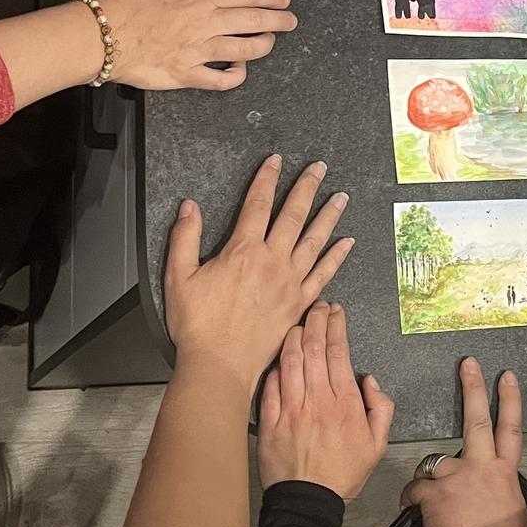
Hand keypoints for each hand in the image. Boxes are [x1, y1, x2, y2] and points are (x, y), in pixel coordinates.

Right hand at [91, 0, 297, 90]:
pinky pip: (220, 81)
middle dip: (278, 21)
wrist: (95, 36)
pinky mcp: (185, 75)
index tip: (283, 0)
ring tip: (270, 41)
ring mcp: (197, 52)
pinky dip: (236, 76)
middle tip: (290, 21)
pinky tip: (240, 70)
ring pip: (244, 50)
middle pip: (253, 21)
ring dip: (263, 45)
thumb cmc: (119, 0)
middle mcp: (204, 25)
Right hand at [163, 155, 354, 384]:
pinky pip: (324, 274)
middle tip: (319, 168)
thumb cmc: (199, 326)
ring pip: (315, 239)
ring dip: (329, 215)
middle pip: (294, 214)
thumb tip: (189, 207)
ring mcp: (290, 282)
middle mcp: (272, 261)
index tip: (275, 161)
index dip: (267, 179)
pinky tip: (347, 243)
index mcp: (243, 250)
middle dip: (307, 187)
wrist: (219, 365)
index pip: (258, 203)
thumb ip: (184, 238)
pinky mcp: (299, 303)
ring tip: (341, 197)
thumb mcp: (179, 277)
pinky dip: (337, 256)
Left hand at [258, 301, 393, 498]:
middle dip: (316, 320)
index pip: (339, 352)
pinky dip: (274, 365)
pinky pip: (270, 384)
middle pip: (315, 348)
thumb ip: (380, 408)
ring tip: (297, 322)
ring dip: (294, 336)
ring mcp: (292, 409)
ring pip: (290, 360)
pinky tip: (278, 355)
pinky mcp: (271, 420)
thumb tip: (369, 380)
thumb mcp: (377, 445)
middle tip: (317, 308)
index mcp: (345, 403)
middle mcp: (318, 400)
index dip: (337, 326)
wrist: (309, 501)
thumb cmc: (343, 474)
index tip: (336, 312)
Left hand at [402, 357, 526, 526]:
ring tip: (434, 500)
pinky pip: (416, 488)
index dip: (510, 400)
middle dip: (473, 388)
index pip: (511, 429)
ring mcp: (454, 474)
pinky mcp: (430, 488)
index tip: (506, 376)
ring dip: (432, 477)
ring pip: (436, 461)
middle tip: (468, 364)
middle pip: (477, 419)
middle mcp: (480, 466)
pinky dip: (414, 499)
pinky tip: (418, 511)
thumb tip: (523, 515)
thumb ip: (523, 513)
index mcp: (505, 472)